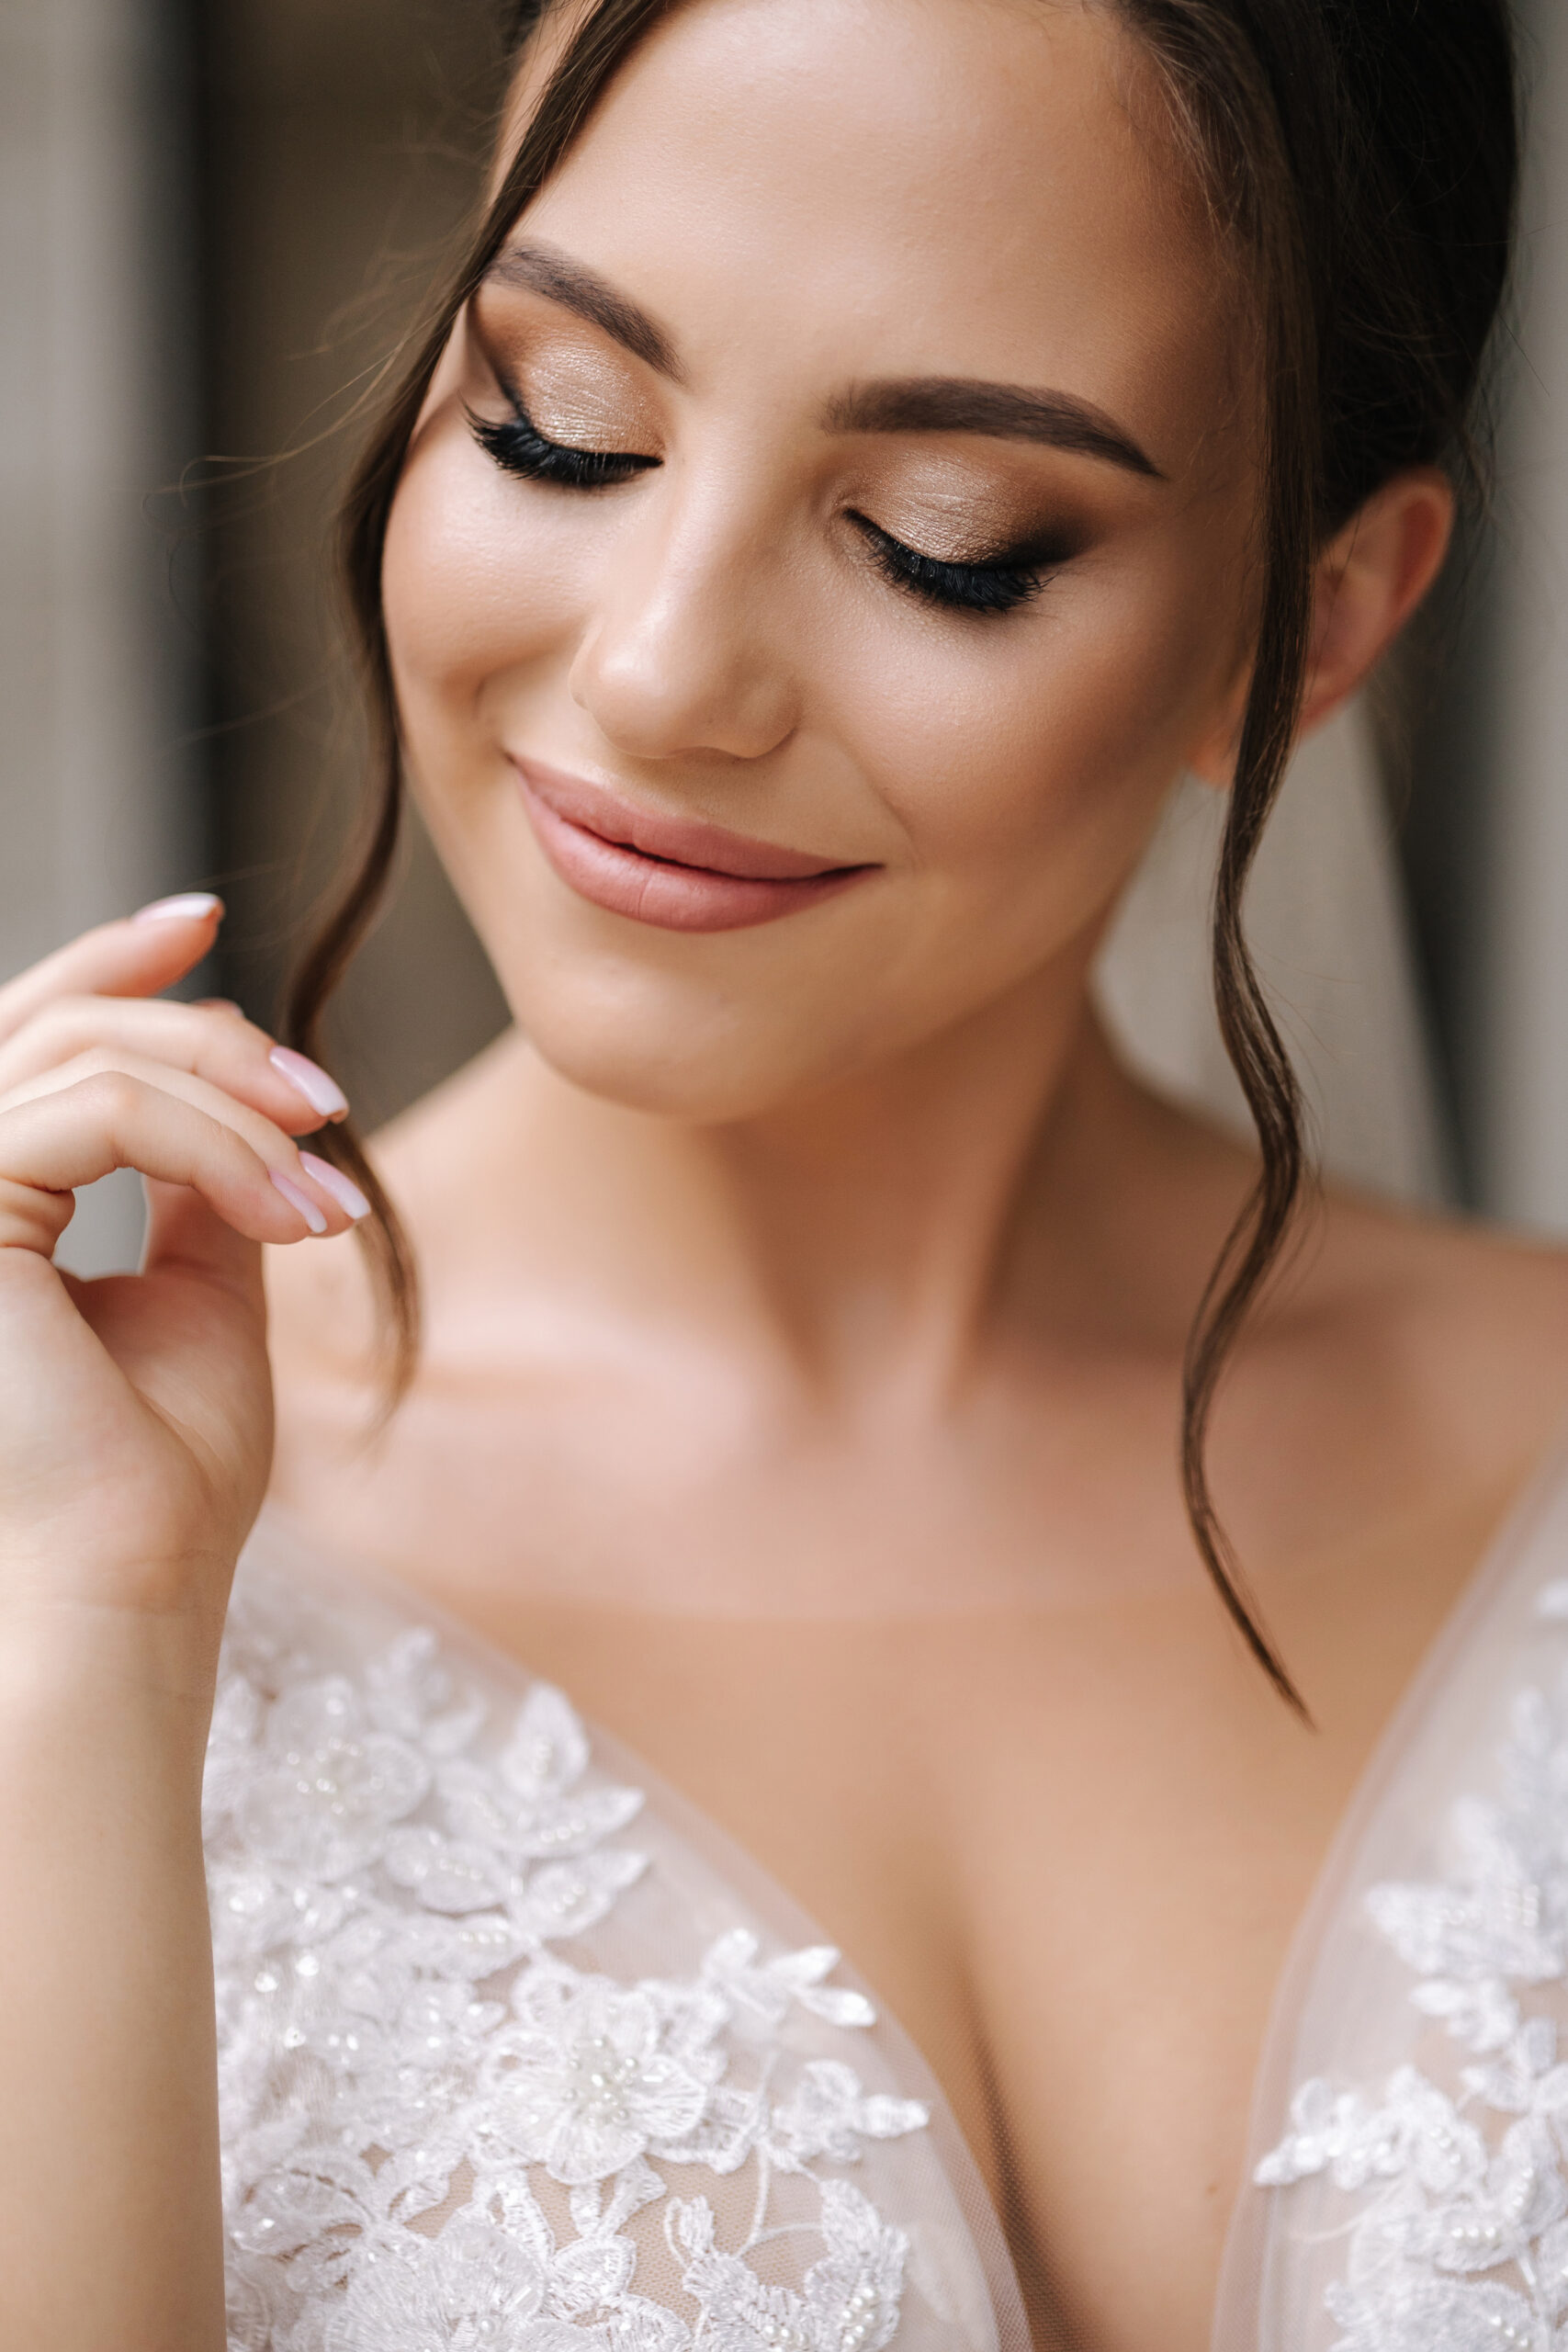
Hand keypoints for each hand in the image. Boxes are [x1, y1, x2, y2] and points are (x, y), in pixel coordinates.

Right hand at [0, 895, 366, 1662]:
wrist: (127, 1591)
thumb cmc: (155, 1482)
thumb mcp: (191, 1294)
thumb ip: (192, 1187)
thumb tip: (236, 1096)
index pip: (22, 1042)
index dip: (105, 965)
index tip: (207, 921)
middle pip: (62, 1029)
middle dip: (212, 1040)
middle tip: (328, 1103)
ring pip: (90, 1059)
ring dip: (237, 1109)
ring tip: (327, 1194)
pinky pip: (102, 1115)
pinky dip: (217, 1146)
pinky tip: (295, 1214)